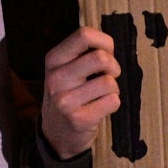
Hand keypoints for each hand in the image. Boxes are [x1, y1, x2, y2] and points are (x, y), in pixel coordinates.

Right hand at [39, 27, 120, 159]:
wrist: (56, 133)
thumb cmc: (69, 94)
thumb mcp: (66, 69)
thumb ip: (83, 53)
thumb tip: (108, 43)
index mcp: (54, 59)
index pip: (84, 35)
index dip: (104, 42)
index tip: (107, 53)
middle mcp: (56, 78)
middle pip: (101, 58)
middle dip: (114, 67)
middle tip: (109, 76)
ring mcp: (65, 100)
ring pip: (109, 82)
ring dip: (113, 89)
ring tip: (101, 95)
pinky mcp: (78, 119)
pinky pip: (112, 101)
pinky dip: (113, 103)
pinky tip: (100, 108)